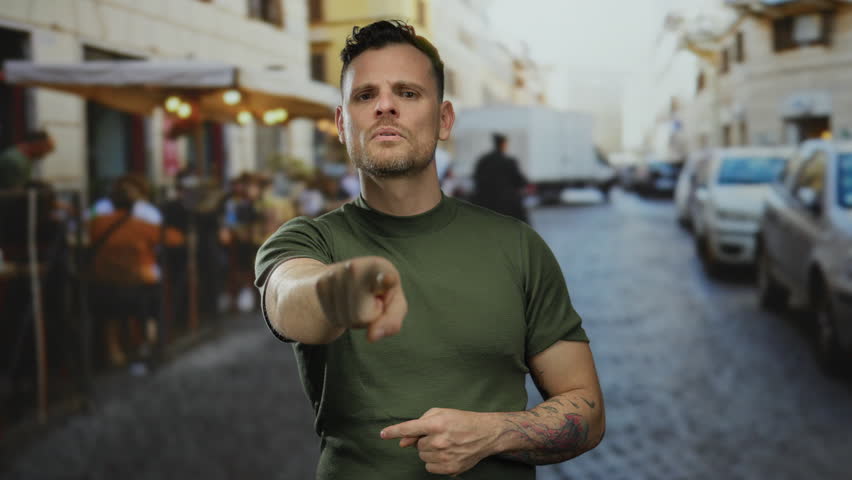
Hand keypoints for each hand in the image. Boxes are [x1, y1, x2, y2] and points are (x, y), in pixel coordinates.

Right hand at [315, 256, 406, 341]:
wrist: (349, 276)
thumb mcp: (395, 305)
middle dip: (368, 317)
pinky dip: (340, 315)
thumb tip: (371, 337)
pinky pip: (332, 316)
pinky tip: (343, 300)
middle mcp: (357, 267)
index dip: (386, 279)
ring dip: (353, 317)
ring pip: (347, 319)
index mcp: (381, 268)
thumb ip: (391, 321)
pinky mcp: (321, 283)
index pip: (384, 275)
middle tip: (370, 301)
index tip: (388, 279)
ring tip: (357, 300)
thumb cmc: (380, 293)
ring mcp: (336, 274)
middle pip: (361, 317)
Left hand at [380, 408, 500, 475]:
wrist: (486, 434)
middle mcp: (440, 441)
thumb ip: (419, 424)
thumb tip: (402, 443)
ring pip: (422, 456)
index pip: (409, 428)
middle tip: (440, 435)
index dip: (393, 431)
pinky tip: (447, 454)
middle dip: (424, 440)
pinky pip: (430, 467)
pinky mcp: (450, 468)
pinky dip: (434, 462)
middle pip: (417, 445)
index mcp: (437, 424)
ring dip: (429, 451)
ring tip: (446, 444)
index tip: (383, 434)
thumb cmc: (461, 421)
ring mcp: (445, 456)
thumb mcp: (440, 413)